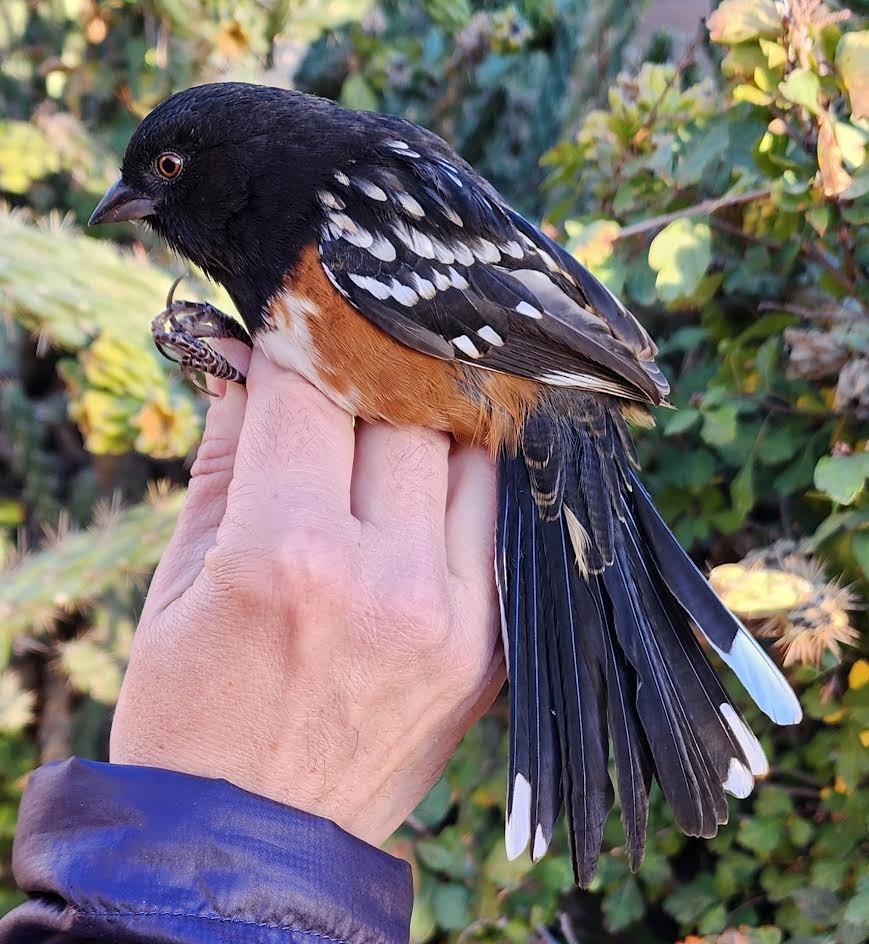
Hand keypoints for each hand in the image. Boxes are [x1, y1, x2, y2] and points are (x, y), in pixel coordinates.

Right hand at [110, 345, 503, 844]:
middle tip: (348, 368)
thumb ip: (229, 454)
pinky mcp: (493, 647)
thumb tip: (254, 362)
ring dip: (433, 424)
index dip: (295, 346)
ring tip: (399, 417)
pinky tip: (443, 474)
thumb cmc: (194, 710)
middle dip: (369, 377)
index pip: (310, 394)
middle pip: (406, 411)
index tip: (293, 326)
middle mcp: (386, 579)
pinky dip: (474, 486)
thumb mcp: (178, 578)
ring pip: (473, 455)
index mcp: (288, 556)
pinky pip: (502, 524)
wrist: (252, 839)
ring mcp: (456, 616)